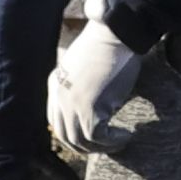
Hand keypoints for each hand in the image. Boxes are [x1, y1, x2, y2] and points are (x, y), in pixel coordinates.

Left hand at [48, 0, 145, 155]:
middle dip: (83, 145)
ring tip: (119, 141)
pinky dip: (112, 141)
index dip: (71, 131)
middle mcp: (60, 97)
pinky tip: (126, 135)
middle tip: (104, 144)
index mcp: (56, 83)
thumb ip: (80, 81)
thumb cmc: (109, 42)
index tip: (90, 135)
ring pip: (80, 141)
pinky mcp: (90, 110)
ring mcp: (73, 105)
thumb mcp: (85, 62)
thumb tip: (95, 95)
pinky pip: (98, 138)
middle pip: (63, 134)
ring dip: (101, 146)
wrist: (117, 33)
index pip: (54, 119)